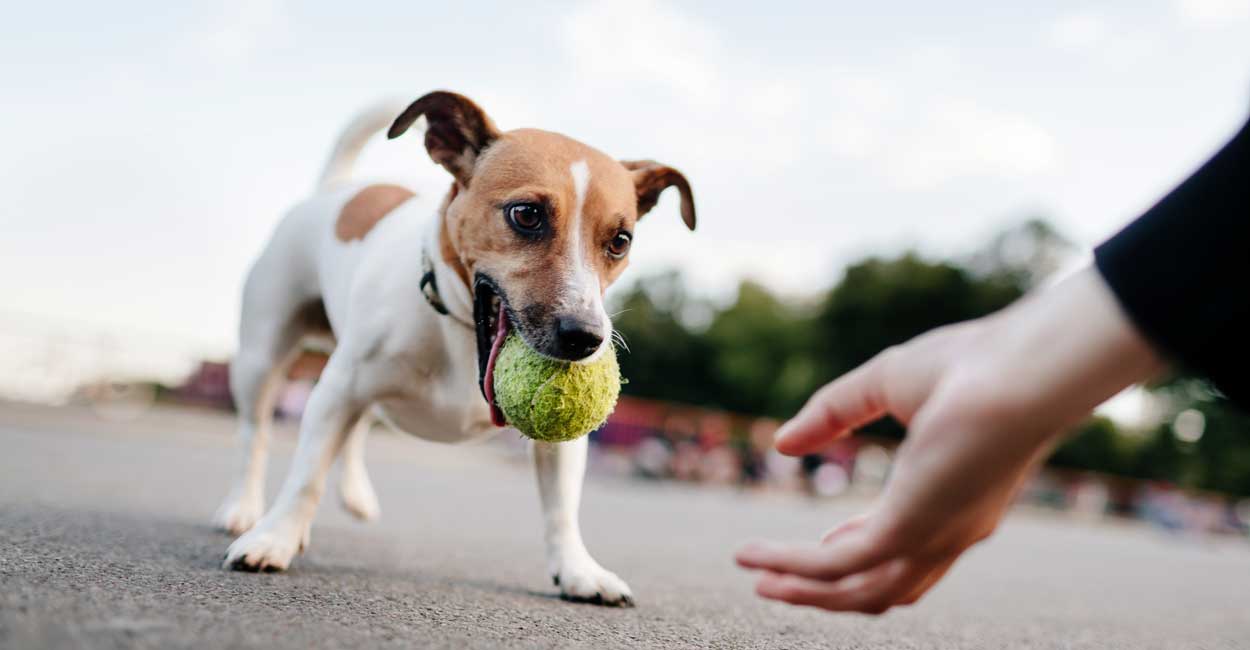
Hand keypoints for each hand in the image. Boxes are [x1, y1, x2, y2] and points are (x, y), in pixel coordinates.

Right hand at [735, 266, 1161, 613]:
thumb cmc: (975, 363)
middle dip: (829, 592)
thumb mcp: (889, 382)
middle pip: (886, 588)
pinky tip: (754, 557)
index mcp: (959, 498)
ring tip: (760, 584)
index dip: (862, 550)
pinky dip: (790, 566)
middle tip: (781, 583)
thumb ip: (834, 412)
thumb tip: (782, 443)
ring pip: (859, 592)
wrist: (1025, 368)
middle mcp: (952, 531)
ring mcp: (933, 537)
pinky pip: (835, 566)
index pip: (909, 548)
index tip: (826, 542)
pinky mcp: (908, 530)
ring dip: (804, 593)